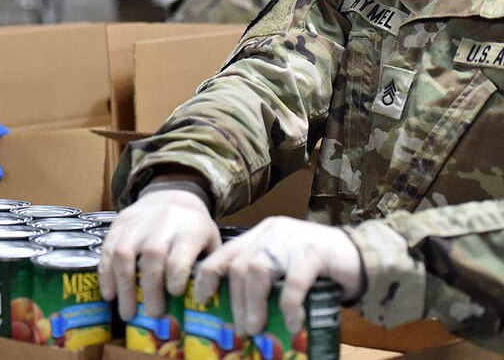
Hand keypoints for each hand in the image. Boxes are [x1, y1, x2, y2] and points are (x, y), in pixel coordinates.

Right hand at [98, 186, 218, 321]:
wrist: (172, 195)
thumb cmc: (193, 229)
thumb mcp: (210, 242)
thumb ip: (208, 269)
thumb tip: (201, 301)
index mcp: (189, 229)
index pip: (180, 254)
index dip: (175, 276)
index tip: (174, 294)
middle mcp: (162, 223)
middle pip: (152, 255)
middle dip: (150, 288)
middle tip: (152, 313)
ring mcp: (137, 222)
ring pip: (125, 252)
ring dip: (124, 285)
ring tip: (127, 311)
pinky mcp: (119, 223)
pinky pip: (108, 248)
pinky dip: (106, 273)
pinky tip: (109, 293)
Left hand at [193, 216, 364, 336]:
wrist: (361, 255)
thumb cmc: (317, 267)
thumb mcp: (283, 266)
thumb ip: (263, 279)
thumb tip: (239, 315)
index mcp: (259, 235)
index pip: (225, 252)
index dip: (208, 275)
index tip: (201, 298)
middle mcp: (271, 233)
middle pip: (239, 266)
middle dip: (235, 301)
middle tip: (241, 328)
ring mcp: (293, 240)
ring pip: (259, 270)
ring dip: (254, 304)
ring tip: (256, 328)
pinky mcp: (315, 252)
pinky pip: (294, 281)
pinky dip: (288, 305)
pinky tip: (291, 322)